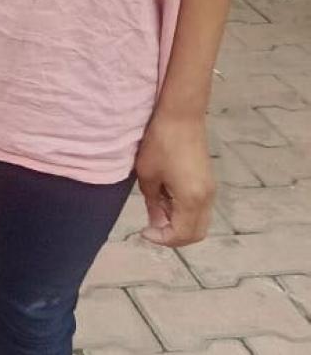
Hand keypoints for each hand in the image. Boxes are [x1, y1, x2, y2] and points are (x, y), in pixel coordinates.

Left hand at [135, 108, 215, 247]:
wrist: (181, 115)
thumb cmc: (160, 142)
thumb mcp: (148, 175)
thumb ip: (153, 203)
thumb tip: (155, 222)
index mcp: (191, 199)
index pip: (181, 235)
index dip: (162, 239)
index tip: (144, 232)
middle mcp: (206, 198)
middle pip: (195, 234)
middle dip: (173, 237)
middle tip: (151, 227)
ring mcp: (210, 190)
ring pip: (199, 222)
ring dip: (179, 224)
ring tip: (157, 211)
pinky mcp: (208, 181)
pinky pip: (199, 209)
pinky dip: (184, 213)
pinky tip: (166, 200)